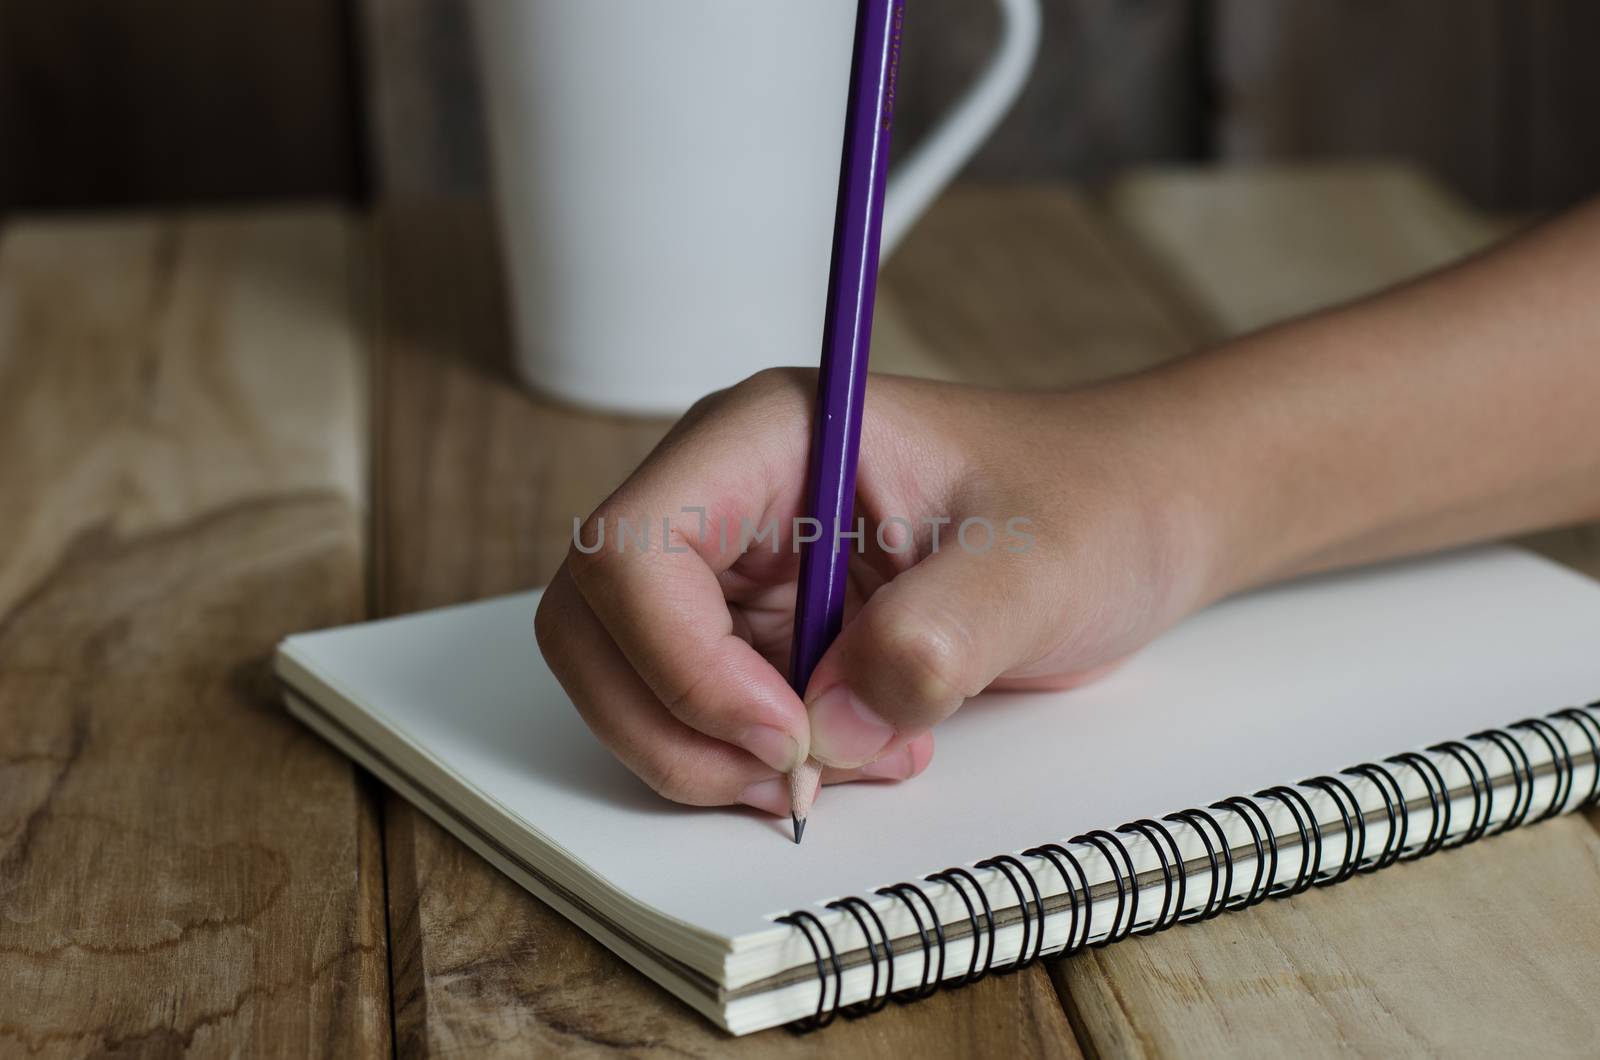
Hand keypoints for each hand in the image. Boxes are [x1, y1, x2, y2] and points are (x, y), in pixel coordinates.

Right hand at [535, 368, 1217, 814]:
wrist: (1126, 522)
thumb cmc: (1089, 502)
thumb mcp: (1039, 564)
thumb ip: (940, 636)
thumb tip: (831, 726)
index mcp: (772, 436)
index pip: (632, 544)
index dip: (677, 657)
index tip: (784, 733)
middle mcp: (727, 497)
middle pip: (596, 622)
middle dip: (673, 723)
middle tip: (794, 777)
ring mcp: (732, 569)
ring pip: (627, 682)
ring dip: (708, 758)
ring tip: (844, 767)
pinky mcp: (753, 634)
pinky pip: (693, 716)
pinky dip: (747, 767)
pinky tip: (853, 758)